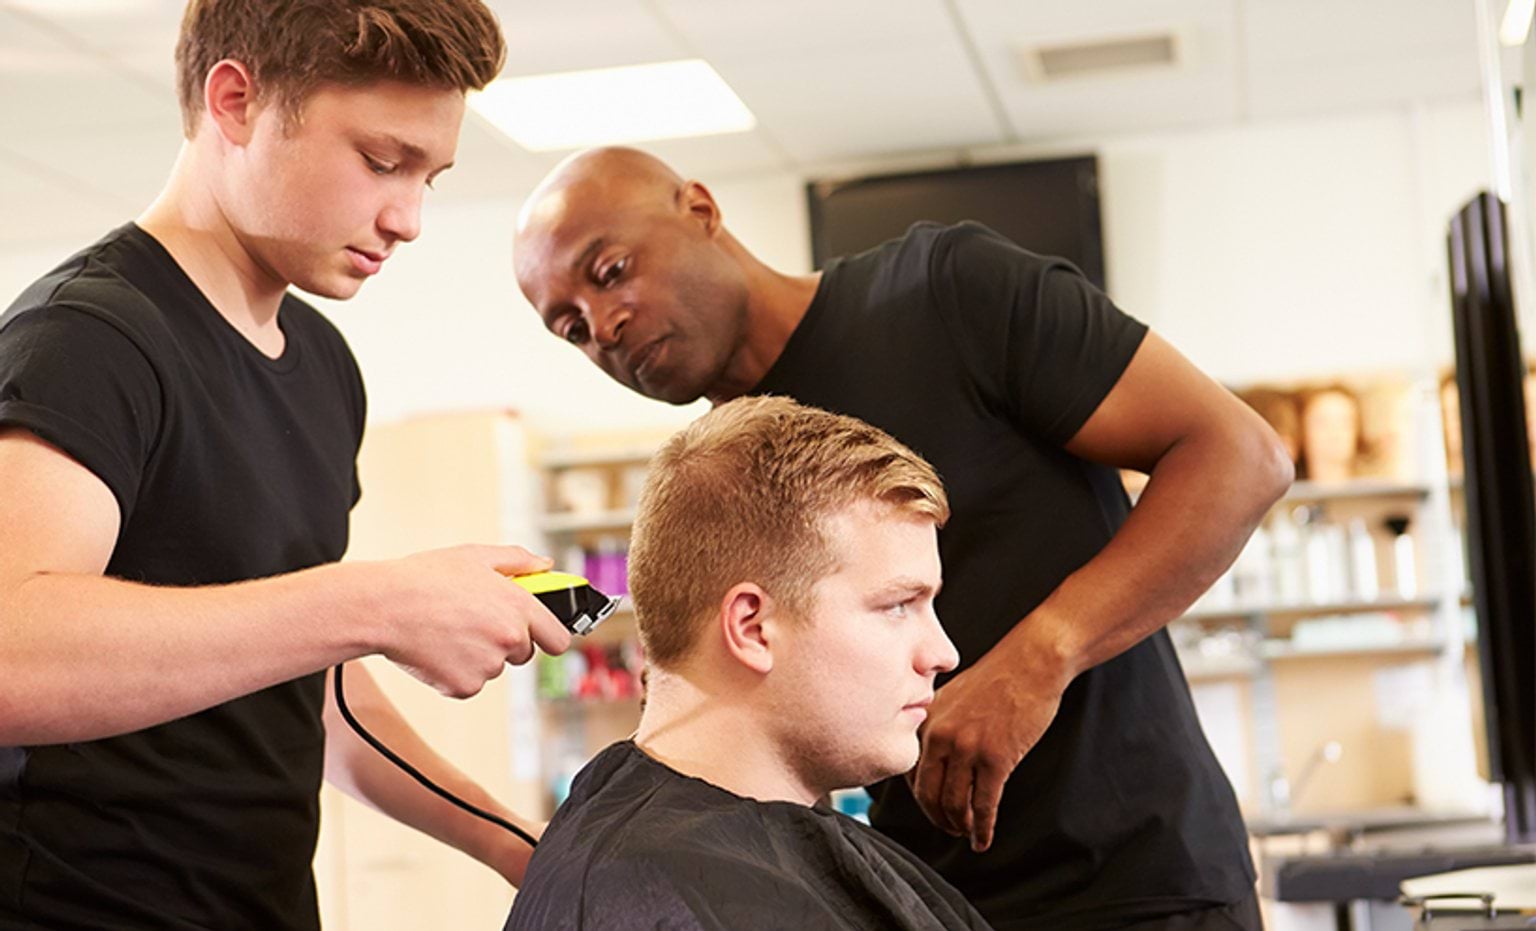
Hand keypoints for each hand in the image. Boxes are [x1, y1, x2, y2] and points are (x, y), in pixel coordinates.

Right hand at [376, 544, 572, 697]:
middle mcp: (509, 639)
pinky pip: (469, 683)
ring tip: (449, 629)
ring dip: (478, 655)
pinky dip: (455, 672)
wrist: (383, 607)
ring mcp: (488, 666)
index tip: (541, 635)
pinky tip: (437, 648)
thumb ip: (518, 561)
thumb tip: (545, 566)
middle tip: (476, 623)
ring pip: (493, 667)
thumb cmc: (425, 578)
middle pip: (524, 654)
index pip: (558, 639)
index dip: (549, 636)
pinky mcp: (464, 686)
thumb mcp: (476, 556)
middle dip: (508, 642)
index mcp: (519, 606)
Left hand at [907, 630, 1071, 851]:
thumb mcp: (953, 696)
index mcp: (927, 720)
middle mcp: (939, 736)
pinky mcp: (995, 759)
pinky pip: (983, 805)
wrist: (1031, 662)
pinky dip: (982, 829)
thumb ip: (938, 724)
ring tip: (967, 834)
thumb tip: (933, 757)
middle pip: (926, 794)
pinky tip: (983, 839)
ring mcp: (966, 748)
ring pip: (953, 804)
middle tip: (947, 828)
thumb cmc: (998, 677)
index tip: (931, 808)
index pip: (911, 772)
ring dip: (959, 826)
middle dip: (936, 818)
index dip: (921, 797)